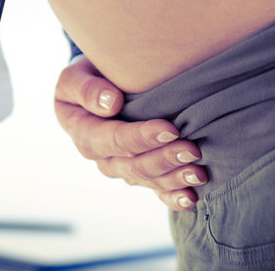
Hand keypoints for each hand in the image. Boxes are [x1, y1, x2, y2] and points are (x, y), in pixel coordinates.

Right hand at [54, 56, 207, 210]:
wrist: (98, 88)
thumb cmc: (88, 77)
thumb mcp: (75, 76)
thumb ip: (86, 89)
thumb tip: (110, 103)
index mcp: (84, 133)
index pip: (113, 140)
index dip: (141, 137)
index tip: (170, 130)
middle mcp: (103, 157)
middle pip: (134, 165)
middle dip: (164, 160)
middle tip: (192, 151)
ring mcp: (123, 168)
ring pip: (148, 180)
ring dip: (174, 179)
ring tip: (199, 173)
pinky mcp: (141, 173)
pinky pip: (155, 190)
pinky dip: (173, 197)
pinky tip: (190, 198)